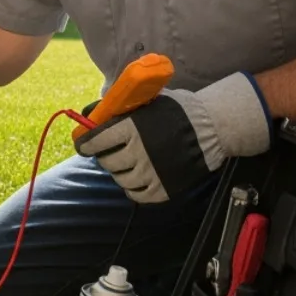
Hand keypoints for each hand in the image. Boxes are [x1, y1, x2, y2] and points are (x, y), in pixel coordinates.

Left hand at [73, 73, 272, 202]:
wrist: (212, 129)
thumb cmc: (178, 111)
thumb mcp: (148, 101)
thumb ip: (121, 110)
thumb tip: (90, 115)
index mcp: (131, 128)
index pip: (95, 142)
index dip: (85, 144)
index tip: (83, 145)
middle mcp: (138, 153)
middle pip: (107, 161)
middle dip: (105, 155)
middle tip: (111, 150)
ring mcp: (150, 174)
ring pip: (120, 178)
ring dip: (120, 170)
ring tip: (128, 161)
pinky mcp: (162, 190)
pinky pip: (135, 194)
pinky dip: (132, 186)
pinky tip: (138, 175)